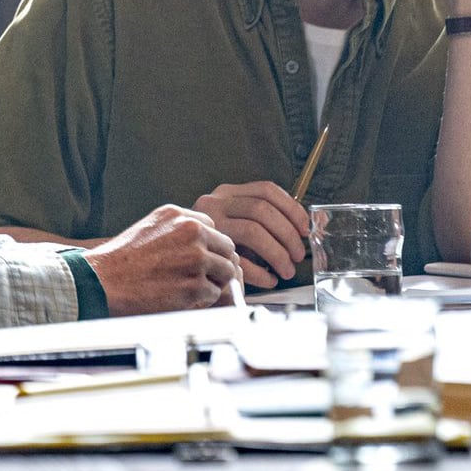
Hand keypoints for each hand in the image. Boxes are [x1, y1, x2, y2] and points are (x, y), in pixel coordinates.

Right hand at [84, 205, 239, 314]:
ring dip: (212, 282)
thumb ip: (177, 230)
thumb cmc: (119, 261)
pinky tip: (181, 298)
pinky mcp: (195, 286)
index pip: (213, 227)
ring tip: (188, 288)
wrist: (100, 283)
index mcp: (178, 215)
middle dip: (216, 264)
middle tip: (198, 276)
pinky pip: (215, 294)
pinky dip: (202, 300)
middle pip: (227, 249)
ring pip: (227, 272)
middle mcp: (191, 232)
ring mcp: (195, 259)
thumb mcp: (147, 228)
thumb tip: (204, 243)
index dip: (207, 246)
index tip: (196, 257)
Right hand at [192, 181, 309, 287]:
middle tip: (297, 255)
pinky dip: (261, 273)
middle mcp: (214, 203)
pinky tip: (268, 280)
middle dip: (288, 235)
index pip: (266, 190)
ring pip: (254, 231)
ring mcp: (208, 224)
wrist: (166, 259)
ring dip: (278, 253)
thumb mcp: (229, 221)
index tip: (304, 228)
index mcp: (225, 194)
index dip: (292, 208)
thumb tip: (299, 228)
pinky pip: (241, 260)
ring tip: (286, 270)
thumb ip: (256, 219)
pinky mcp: (203, 248)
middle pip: (262, 209)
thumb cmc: (206, 244)